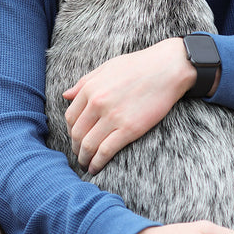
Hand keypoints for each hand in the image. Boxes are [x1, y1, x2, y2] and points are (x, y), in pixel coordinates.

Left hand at [63, 38, 195, 173]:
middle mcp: (97, 103)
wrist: (167, 68)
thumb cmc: (138, 66)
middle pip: (77, 133)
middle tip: (79, 154)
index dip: (70, 131)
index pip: (70, 117)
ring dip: (84, 158)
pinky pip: (105, 151)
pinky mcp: (129, 129)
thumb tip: (65, 95)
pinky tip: (96, 167)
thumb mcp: (106, 68)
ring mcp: (112, 116)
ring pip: (88, 145)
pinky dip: (97, 163)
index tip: (76, 138)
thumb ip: (84, 82)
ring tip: (86, 164)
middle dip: (76, 148)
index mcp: (90, 88)